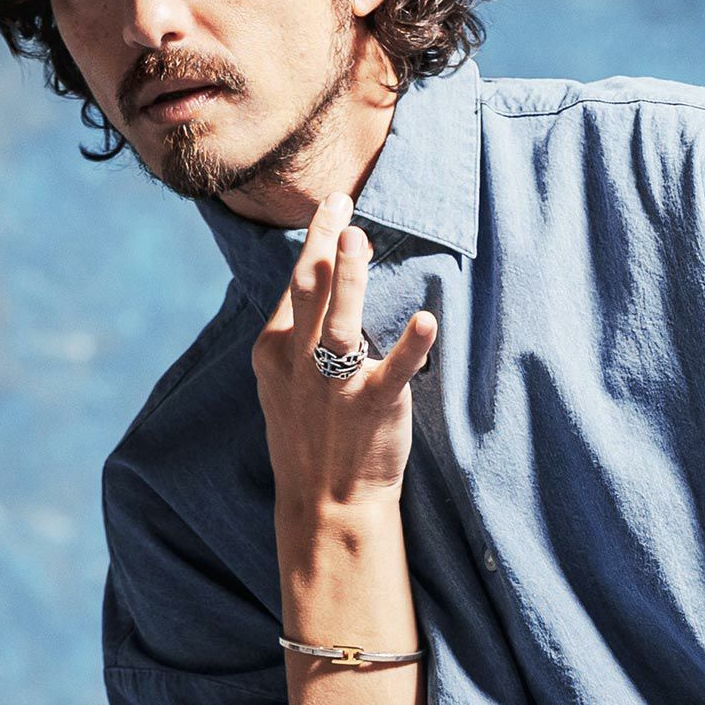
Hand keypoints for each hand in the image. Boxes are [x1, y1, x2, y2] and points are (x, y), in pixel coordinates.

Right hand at [251, 190, 437, 518]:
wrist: (325, 502)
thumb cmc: (311, 439)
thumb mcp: (283, 385)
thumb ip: (294, 337)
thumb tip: (311, 286)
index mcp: (275, 352)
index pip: (294, 286)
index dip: (313, 244)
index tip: (333, 210)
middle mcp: (299, 363)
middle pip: (308, 291)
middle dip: (322, 243)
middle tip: (340, 202)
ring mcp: (333, 386)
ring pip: (337, 322)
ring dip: (347, 279)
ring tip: (359, 238)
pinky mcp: (371, 407)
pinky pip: (393, 371)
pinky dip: (412, 347)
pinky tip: (429, 320)